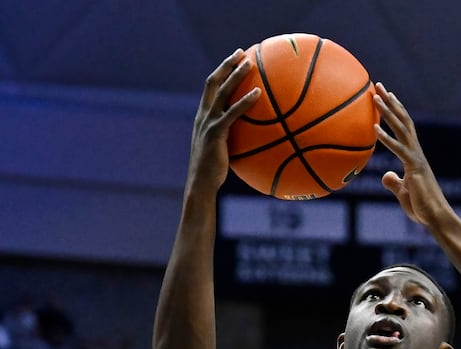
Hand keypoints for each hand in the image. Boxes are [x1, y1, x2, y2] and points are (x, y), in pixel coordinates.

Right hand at [187, 49, 261, 193]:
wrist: (201, 184)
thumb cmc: (214, 172)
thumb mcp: (222, 151)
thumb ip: (233, 139)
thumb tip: (255, 138)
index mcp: (203, 117)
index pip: (210, 87)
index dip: (221, 71)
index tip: (235, 59)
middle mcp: (203, 115)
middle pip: (213, 82)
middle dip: (226, 65)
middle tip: (241, 52)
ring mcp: (208, 123)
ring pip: (221, 92)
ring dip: (236, 76)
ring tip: (250, 63)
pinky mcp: (215, 133)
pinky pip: (232, 113)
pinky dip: (244, 101)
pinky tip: (259, 94)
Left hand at [373, 84, 452, 227]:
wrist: (436, 219)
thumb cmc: (422, 209)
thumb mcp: (403, 193)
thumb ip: (394, 182)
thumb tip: (385, 175)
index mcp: (414, 156)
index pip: (404, 128)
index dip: (395, 111)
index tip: (385, 96)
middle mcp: (416, 153)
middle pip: (403, 121)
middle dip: (390, 102)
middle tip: (378, 85)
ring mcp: (416, 159)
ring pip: (402, 129)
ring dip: (387, 112)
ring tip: (374, 96)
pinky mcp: (415, 168)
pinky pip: (398, 150)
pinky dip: (386, 139)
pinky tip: (374, 129)